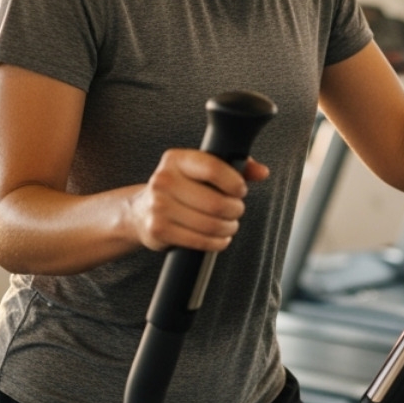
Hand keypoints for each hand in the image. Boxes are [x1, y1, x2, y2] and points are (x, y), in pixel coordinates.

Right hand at [126, 149, 269, 252]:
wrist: (141, 212)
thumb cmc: (181, 188)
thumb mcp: (202, 171)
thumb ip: (236, 167)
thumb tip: (262, 172)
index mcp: (176, 159)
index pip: (213, 168)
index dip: (235, 183)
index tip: (240, 190)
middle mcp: (164, 180)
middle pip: (216, 202)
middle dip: (235, 210)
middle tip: (236, 211)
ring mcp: (159, 206)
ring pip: (211, 224)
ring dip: (228, 228)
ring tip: (229, 224)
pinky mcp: (158, 230)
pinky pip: (200, 241)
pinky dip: (217, 242)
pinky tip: (220, 238)